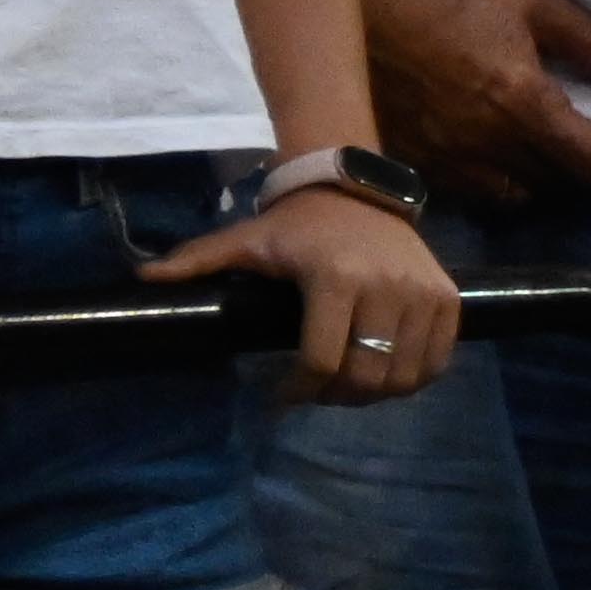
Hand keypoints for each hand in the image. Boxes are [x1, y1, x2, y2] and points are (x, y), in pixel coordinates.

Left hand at [156, 173, 462, 403]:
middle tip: (313, 392)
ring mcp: (423, 294)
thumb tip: (141, 279)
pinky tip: (383, 373)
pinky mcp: (448, 298)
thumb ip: (196, 262)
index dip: (297, 392)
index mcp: (334, 277)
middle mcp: (385, 287)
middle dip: (333, 396)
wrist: (356, 190)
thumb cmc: (294, 224)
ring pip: (402, 376)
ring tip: (344, 385)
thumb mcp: (246, 240)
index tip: (280, 398)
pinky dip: (412, 378)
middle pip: (363, 375)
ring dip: (372, 394)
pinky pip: (438, 360)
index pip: (320, 360)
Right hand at [357, 0, 590, 208]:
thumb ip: (590, 39)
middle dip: (584, 179)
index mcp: (523, 105)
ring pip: (509, 196)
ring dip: (535, 185)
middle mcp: (487, 145)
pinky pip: (465, 191)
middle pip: (554, 184)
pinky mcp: (410, 161)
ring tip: (542, 165)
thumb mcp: (528, 1)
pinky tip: (487, 161)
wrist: (354, 6)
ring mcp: (445, 160)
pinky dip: (489, 183)